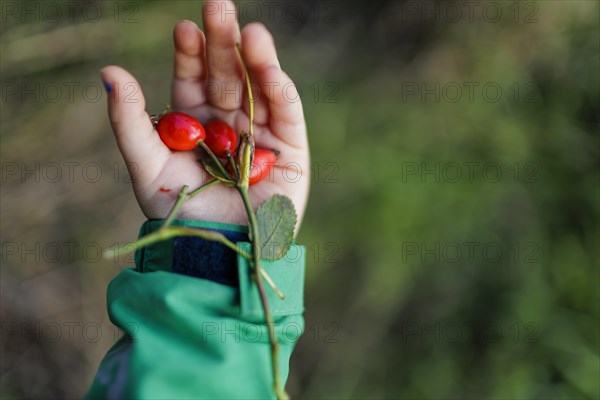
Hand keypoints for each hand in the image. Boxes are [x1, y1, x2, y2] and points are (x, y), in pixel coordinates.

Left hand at [100, 0, 309, 226]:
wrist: (219, 253)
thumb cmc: (181, 214)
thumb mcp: (147, 167)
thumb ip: (129, 121)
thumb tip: (108, 70)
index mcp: (197, 123)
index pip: (193, 79)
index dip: (190, 53)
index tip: (183, 29)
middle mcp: (230, 122)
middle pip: (227, 74)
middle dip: (223, 41)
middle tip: (218, 5)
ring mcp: (261, 133)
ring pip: (260, 86)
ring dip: (255, 57)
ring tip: (250, 30)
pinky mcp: (291, 148)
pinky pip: (286, 113)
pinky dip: (279, 90)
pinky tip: (269, 70)